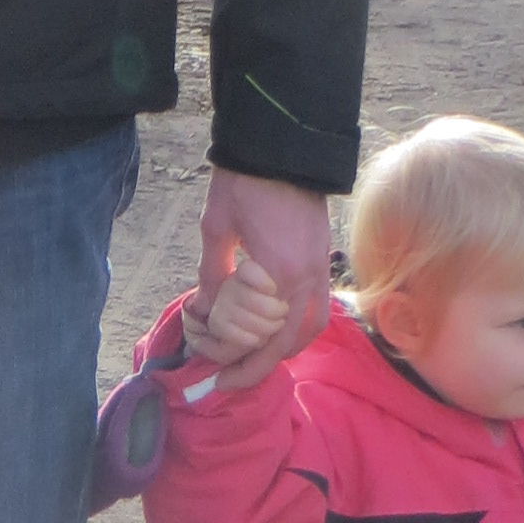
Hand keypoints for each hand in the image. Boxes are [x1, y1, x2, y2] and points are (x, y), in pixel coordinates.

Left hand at [194, 171, 332, 391]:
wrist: (281, 144)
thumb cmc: (244, 183)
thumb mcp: (217, 229)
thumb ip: (213, 275)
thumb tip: (207, 309)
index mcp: (279, 274)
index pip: (253, 333)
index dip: (224, 348)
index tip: (201, 349)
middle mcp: (307, 279)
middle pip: (286, 343)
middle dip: (256, 367)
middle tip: (227, 378)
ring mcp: (320, 269)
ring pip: (309, 330)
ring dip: (283, 352)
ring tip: (255, 361)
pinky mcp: (323, 258)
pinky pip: (317, 309)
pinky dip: (299, 330)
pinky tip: (277, 333)